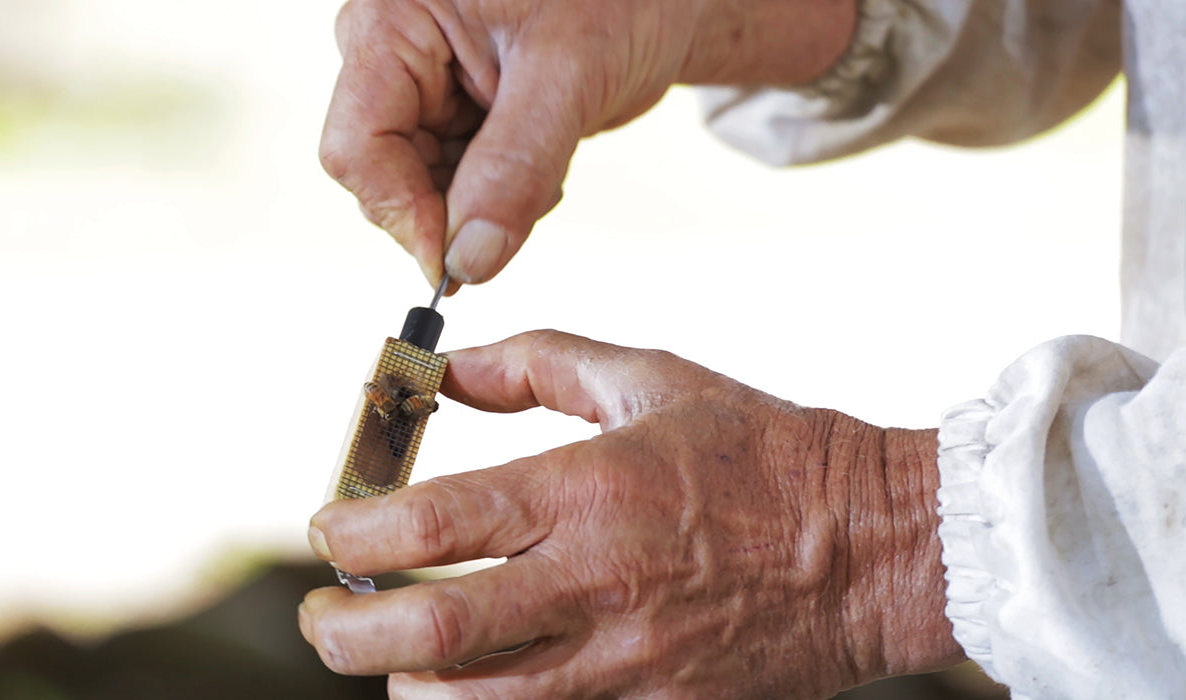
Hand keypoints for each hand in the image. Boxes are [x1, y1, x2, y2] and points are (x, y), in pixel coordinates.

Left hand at [300, 330, 962, 697]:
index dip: (352, 532)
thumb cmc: (760, 450)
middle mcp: (598, 582)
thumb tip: (442, 371)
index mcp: (591, 489)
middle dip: (344, 633)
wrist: (873, 545)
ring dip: (407, 682)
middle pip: (431, 634)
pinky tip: (477, 686)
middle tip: (321, 615)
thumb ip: (536, 362)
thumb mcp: (651, 376)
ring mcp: (629, 662)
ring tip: (396, 651)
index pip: (432, 524)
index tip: (329, 528)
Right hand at [319, 0, 854, 287]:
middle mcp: (393, 54)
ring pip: (420, 188)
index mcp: (393, 22)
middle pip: (381, 173)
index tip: (455, 266)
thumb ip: (514, 169)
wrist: (664, 1)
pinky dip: (497, 197)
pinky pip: (454, 185)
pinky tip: (541, 165)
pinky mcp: (455, 114)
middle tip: (525, 204)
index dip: (402, 214)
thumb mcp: (567, 78)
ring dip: (479, 207)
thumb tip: (469, 259)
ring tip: (546, 165)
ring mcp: (423, 86)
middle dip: (450, 210)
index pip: (359, 145)